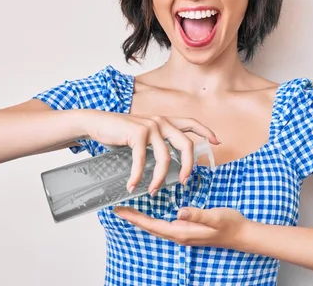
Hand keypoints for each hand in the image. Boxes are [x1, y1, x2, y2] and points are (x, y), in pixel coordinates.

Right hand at [80, 110, 220, 193]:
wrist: (96, 123)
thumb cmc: (119, 132)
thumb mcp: (143, 135)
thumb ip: (156, 143)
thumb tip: (166, 163)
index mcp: (165, 121)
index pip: (191, 123)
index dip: (205, 131)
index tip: (216, 142)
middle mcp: (161, 121)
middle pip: (185, 144)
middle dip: (188, 165)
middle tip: (185, 181)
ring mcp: (150, 126)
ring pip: (164, 157)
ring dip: (159, 178)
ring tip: (153, 191)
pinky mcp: (137, 133)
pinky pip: (142, 160)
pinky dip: (137, 175)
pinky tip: (132, 185)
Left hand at [113, 206, 248, 249]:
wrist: (242, 234)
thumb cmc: (230, 224)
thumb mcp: (216, 217)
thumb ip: (198, 214)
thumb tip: (180, 212)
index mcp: (183, 232)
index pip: (153, 225)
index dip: (136, 218)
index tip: (120, 211)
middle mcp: (180, 234)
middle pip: (151, 227)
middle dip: (133, 218)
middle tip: (118, 208)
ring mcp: (184, 233)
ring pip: (156, 226)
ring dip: (142, 219)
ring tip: (129, 210)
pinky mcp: (188, 229)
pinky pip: (165, 225)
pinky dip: (153, 218)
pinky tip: (151, 212)